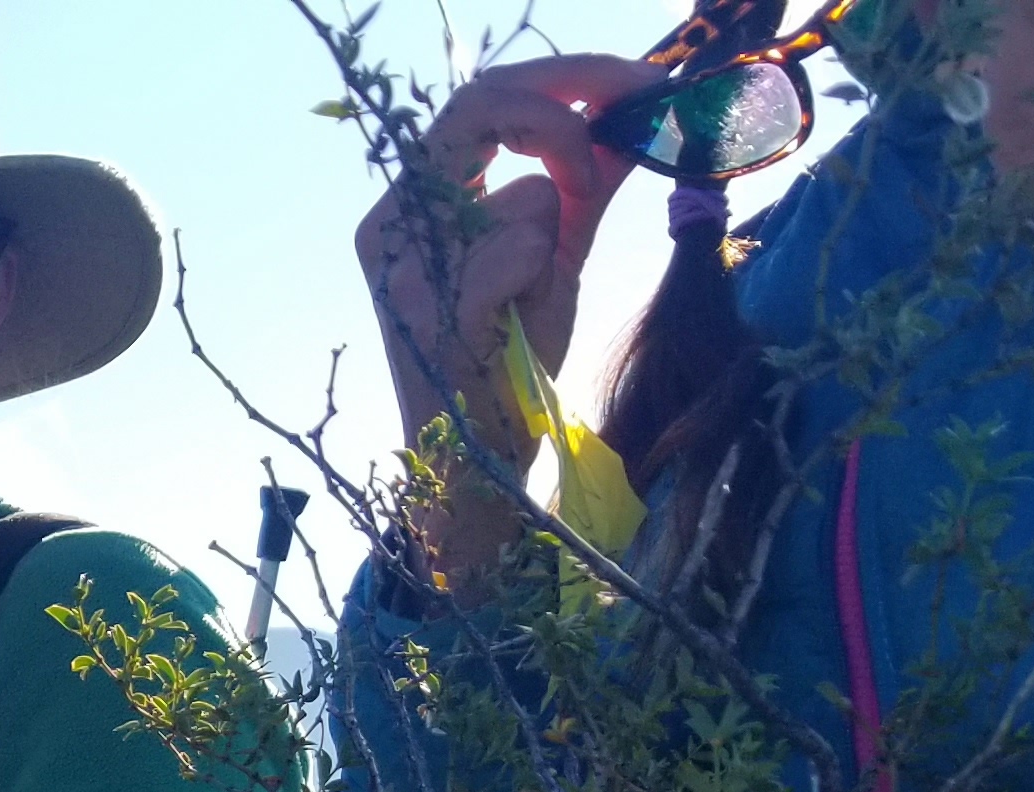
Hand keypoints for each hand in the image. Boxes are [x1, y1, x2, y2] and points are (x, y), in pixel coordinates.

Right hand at [356, 54, 660, 583]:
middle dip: (577, 105)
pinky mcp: (436, 311)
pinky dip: (547, 284)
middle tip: (643, 110)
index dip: (562, 79)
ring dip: (562, 244)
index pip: (478, 100)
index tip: (635, 87)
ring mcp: (407, 269)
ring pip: (529, 193)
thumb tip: (635, 120)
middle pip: (484, 106)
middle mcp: (390, 225)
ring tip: (537, 303)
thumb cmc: (505, 367)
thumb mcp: (551, 257)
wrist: (473, 469)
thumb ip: (581, 185)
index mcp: (407, 207)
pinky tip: (520, 329)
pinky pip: (528, 248)